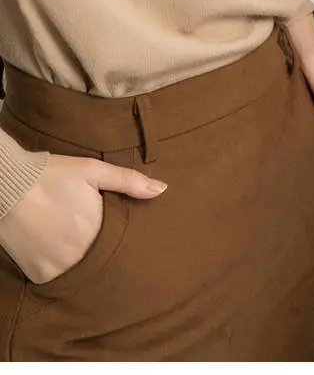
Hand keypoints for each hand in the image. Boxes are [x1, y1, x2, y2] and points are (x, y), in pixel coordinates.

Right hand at [0, 153, 166, 284]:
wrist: (7, 185)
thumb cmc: (53, 175)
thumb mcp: (93, 171)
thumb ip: (128, 182)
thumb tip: (162, 189)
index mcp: (97, 229)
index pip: (122, 245)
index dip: (126, 241)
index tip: (130, 240)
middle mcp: (79, 254)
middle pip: (103, 261)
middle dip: (107, 253)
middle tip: (98, 238)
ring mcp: (58, 268)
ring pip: (83, 273)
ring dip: (85, 262)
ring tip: (78, 243)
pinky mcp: (40, 275)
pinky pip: (59, 279)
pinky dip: (62, 268)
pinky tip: (60, 250)